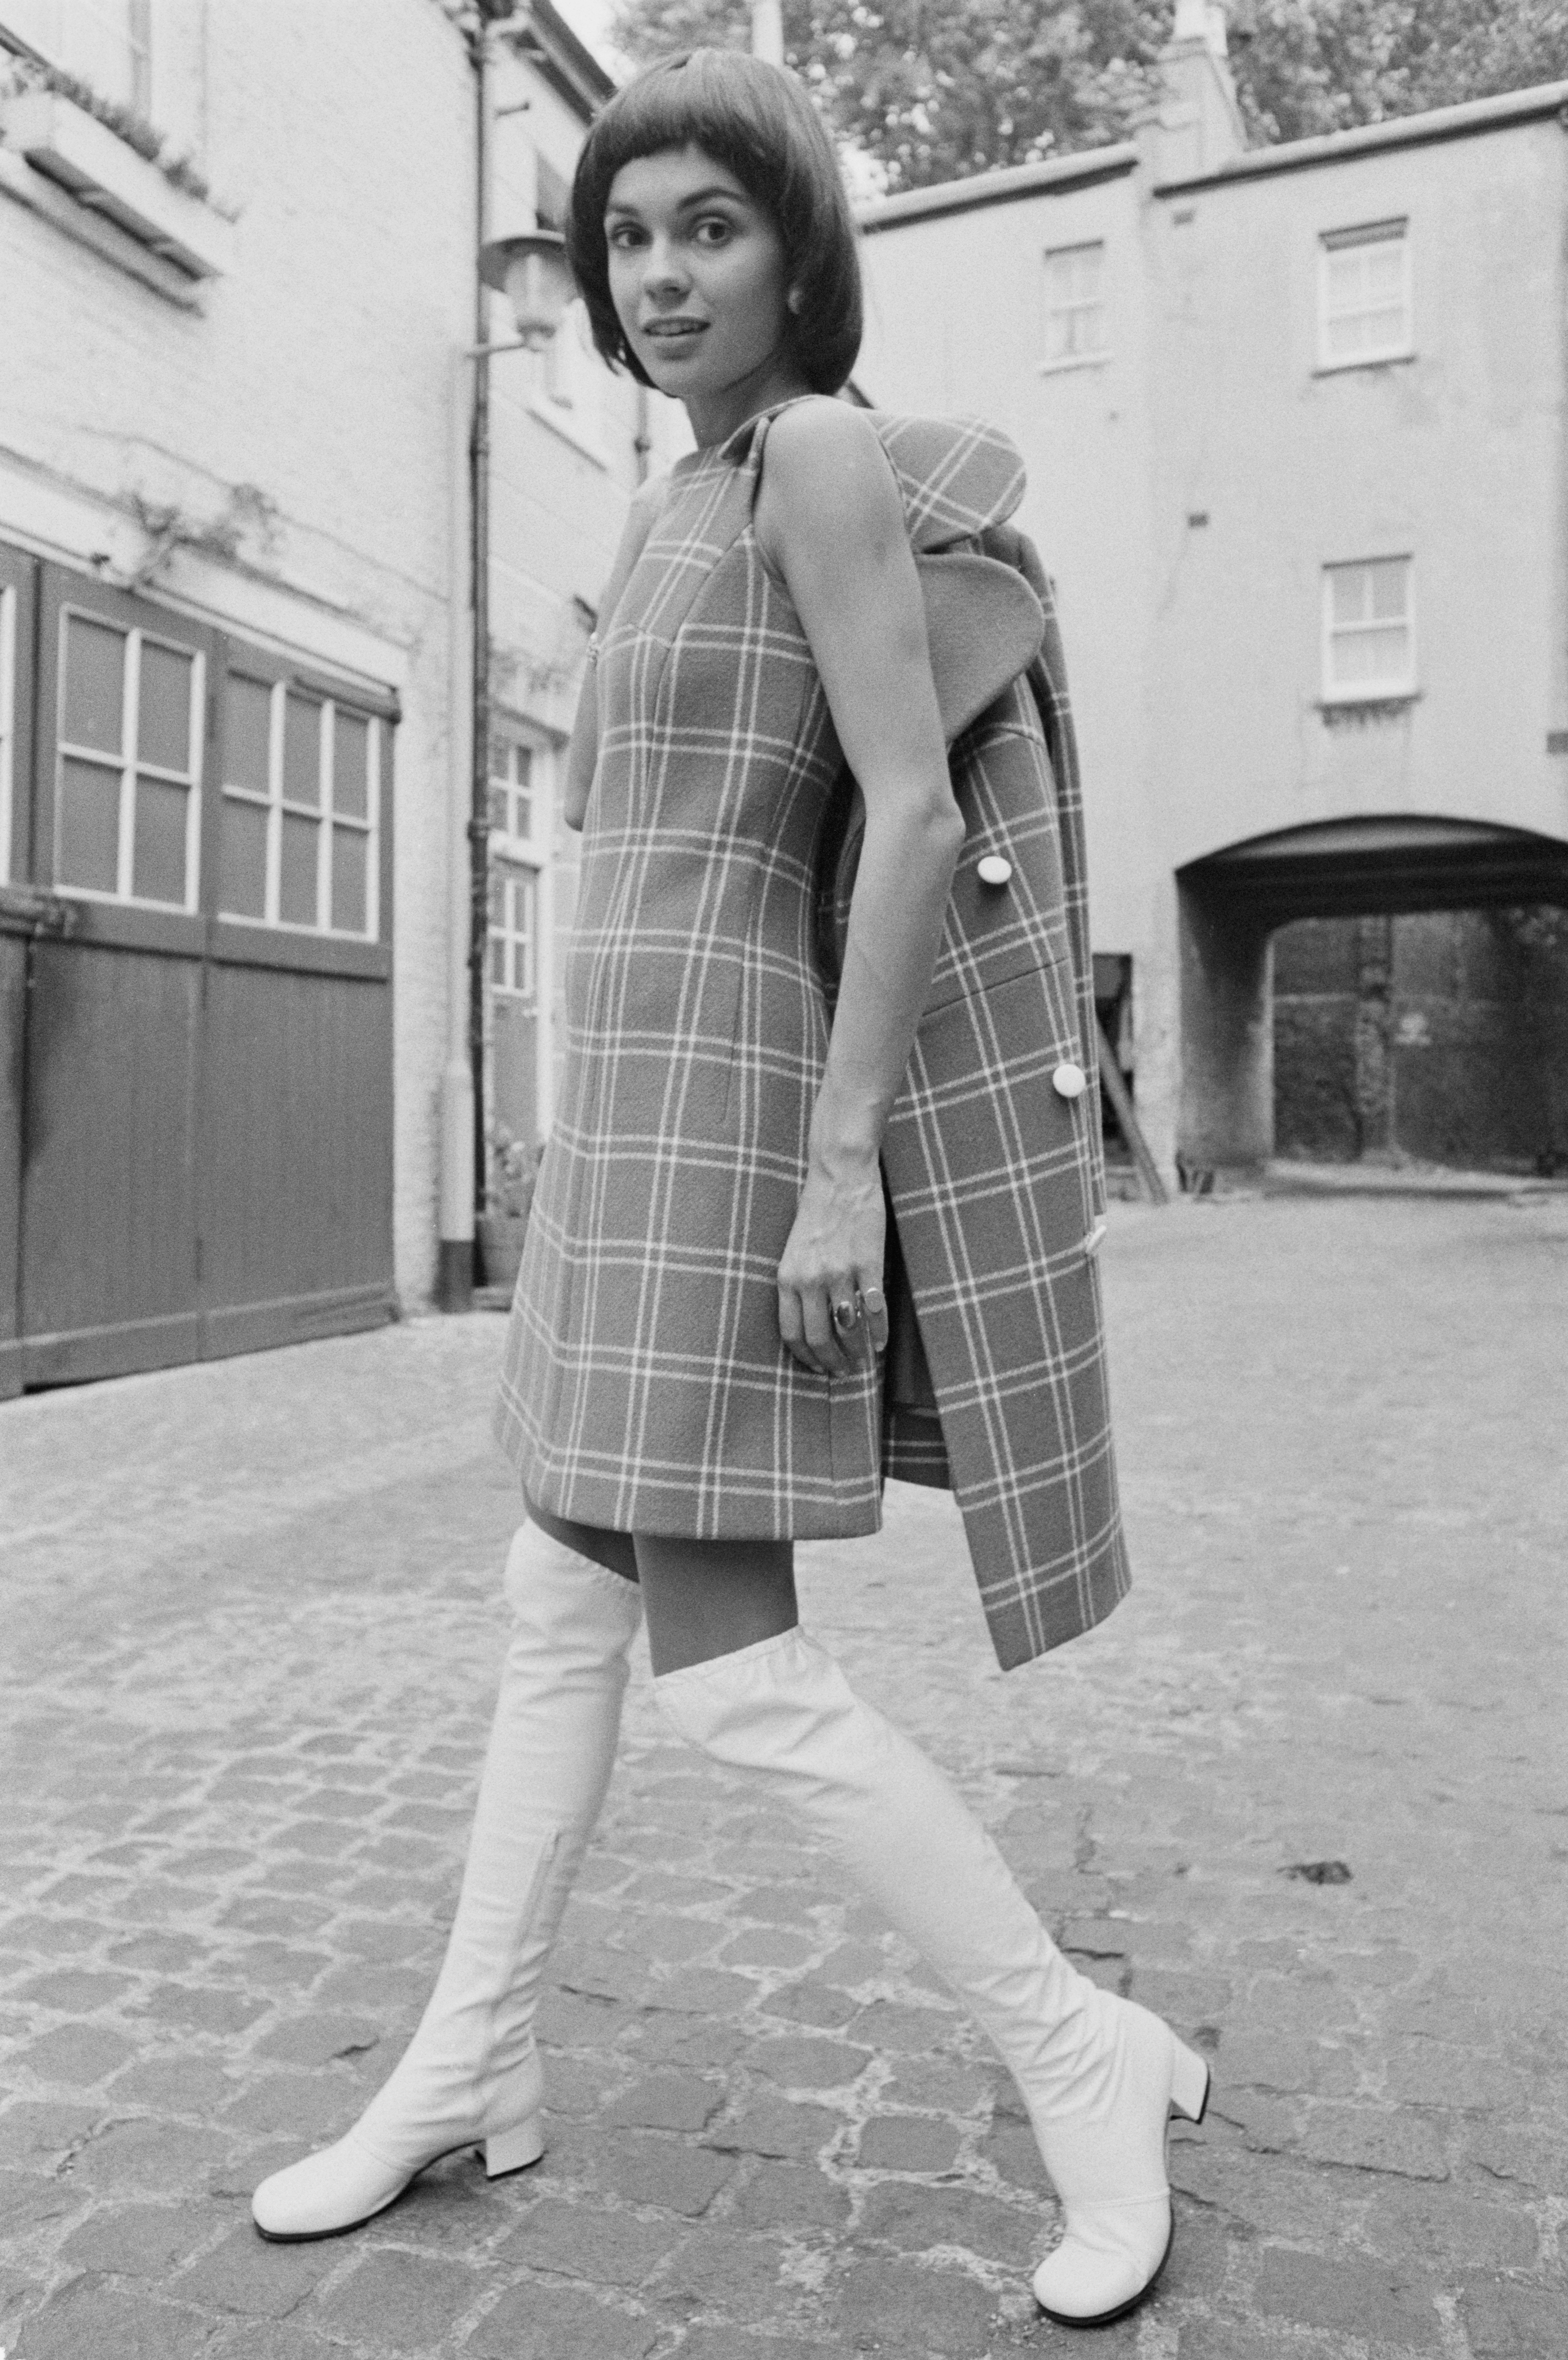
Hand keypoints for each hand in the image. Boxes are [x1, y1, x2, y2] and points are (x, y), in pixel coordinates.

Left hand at [777, 1159, 891, 1376]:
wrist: (840, 1176)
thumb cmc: (817, 1212)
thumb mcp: (794, 1251)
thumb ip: (798, 1285)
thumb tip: (810, 1322)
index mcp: (787, 1277)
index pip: (791, 1332)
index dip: (804, 1357)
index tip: (815, 1368)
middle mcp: (810, 1279)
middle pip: (819, 1337)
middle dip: (831, 1362)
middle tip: (842, 1373)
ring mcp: (840, 1273)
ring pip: (847, 1329)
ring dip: (856, 1352)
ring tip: (861, 1361)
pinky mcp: (868, 1264)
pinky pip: (875, 1310)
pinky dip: (879, 1332)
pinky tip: (880, 1343)